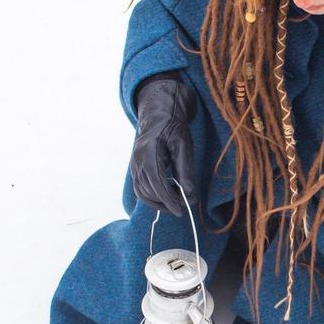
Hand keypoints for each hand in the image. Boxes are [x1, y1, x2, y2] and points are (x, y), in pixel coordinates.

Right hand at [131, 76, 198, 214]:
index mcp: (149, 153)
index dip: (169, 201)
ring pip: (143, 192)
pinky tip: (168, 191)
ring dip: (160, 200)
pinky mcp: (136, 167)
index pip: (157, 185)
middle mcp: (137, 160)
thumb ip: (185, 169)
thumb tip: (189, 194)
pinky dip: (154, 194)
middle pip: (149, 191)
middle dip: (167, 202)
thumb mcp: (184, 145)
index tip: (181, 211)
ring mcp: (134, 164)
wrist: (159, 112)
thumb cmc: (174, 126)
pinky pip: (141, 187)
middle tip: (186, 203)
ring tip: (178, 198)